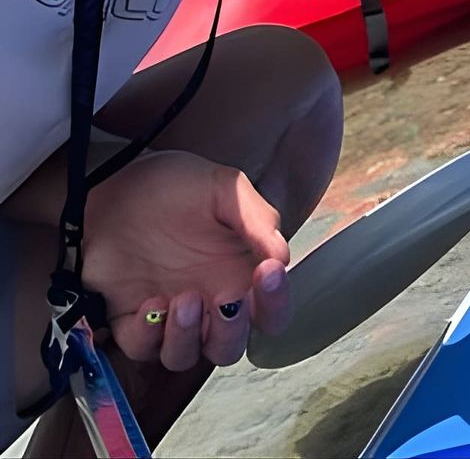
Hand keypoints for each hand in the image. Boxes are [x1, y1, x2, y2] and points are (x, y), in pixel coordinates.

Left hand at [82, 150, 289, 368]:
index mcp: (239, 274)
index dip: (276, 302)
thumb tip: (283, 255)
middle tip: (226, 299)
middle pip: (231, 347)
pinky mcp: (130, 320)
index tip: (268, 271)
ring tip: (184, 299)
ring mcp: (168, 315)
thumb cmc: (176, 185)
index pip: (270, 310)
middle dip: (232, 332)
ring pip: (185, 356)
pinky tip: (150, 302)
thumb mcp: (225, 188)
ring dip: (188, 338)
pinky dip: (148, 335)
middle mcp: (208, 302)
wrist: (116, 182)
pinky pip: (141, 348)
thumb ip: (257, 218)